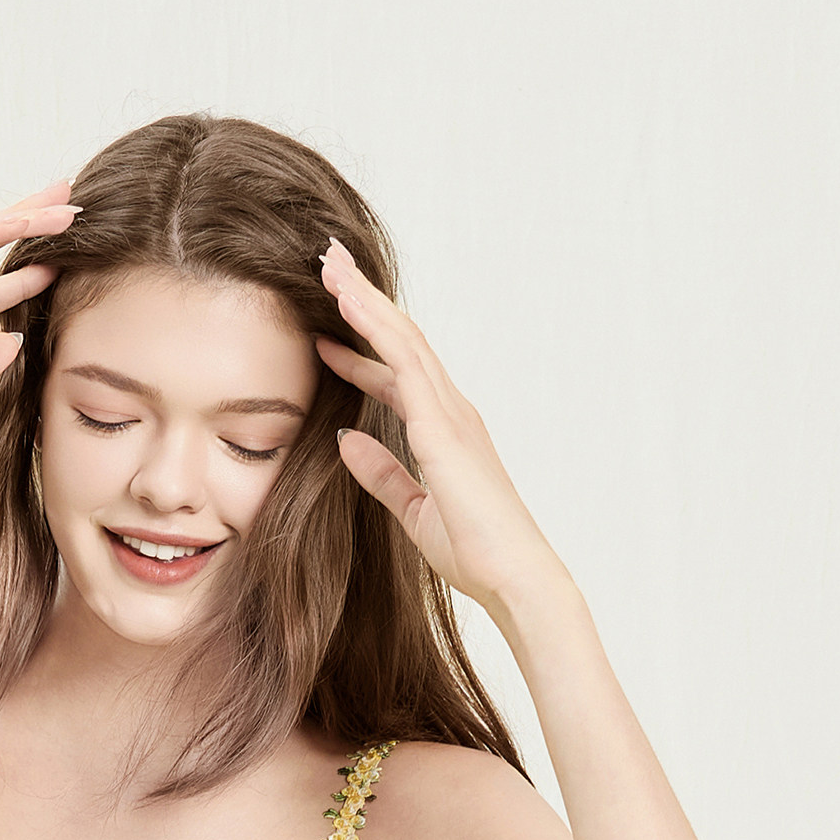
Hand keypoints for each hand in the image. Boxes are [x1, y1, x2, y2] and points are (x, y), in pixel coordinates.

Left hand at [318, 242, 557, 619]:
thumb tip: (345, 440)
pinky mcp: (443, 426)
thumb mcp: (413, 511)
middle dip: (364, 300)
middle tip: (328, 262)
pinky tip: (346, 300)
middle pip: (400, 339)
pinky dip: (372, 326)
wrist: (514, 576)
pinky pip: (402, 361)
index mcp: (445, 431)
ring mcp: (451, 413)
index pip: (395, 375)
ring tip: (330, 263)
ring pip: (401, 337)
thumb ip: (381, 474)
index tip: (326, 329)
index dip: (360, 349)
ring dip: (364, 298)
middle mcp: (451, 410)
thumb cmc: (475, 552)